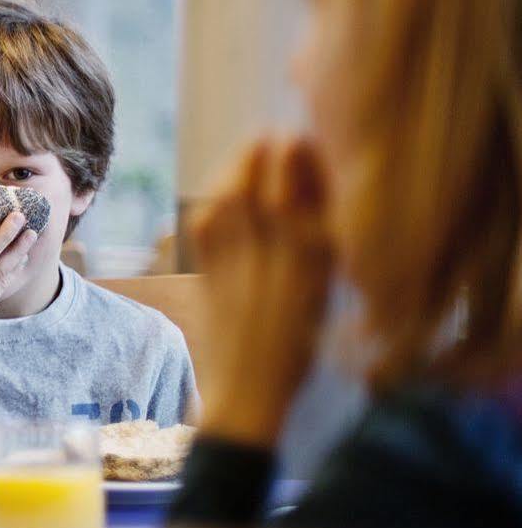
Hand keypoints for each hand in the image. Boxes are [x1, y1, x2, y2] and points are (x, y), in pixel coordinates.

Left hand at [191, 135, 336, 447]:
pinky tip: (225, 186)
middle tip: (279, 133)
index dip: (306, 167)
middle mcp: (277, 266)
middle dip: (276, 158)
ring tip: (254, 147)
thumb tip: (312, 197)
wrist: (250, 394)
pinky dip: (217, 198)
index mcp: (314, 273)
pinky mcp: (209, 279)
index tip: (305, 139)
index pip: (312, 204)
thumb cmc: (294, 348)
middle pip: (275, 196)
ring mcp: (239, 271)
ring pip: (238, 204)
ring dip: (243, 168)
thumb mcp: (319, 297)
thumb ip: (318, 249)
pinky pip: (208, 227)